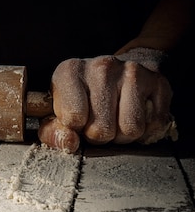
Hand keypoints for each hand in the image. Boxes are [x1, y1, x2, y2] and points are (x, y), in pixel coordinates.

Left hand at [38, 51, 176, 151]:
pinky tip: (134, 117)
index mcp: (70, 71)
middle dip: (99, 136)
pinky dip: (145, 131)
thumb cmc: (84, 95)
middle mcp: (101, 67)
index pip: (73, 118)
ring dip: (122, 136)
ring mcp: (132, 72)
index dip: (75, 130)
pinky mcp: (157, 81)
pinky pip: (154, 125)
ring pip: (130, 129)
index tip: (77, 122)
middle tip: (98, 124)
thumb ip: (54, 131)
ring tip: (115, 122)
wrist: (120, 69)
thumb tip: (68, 144)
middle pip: (102, 129)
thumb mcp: (60, 108)